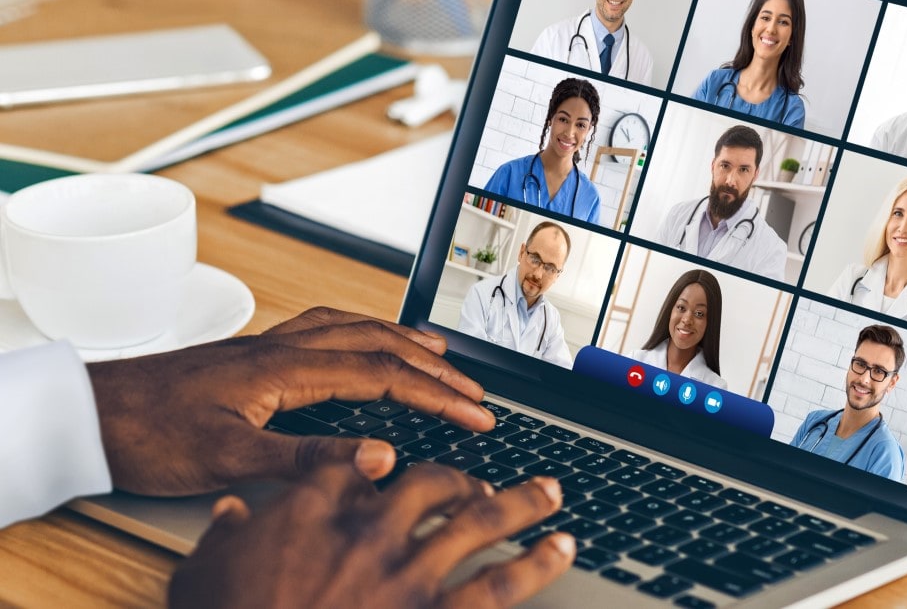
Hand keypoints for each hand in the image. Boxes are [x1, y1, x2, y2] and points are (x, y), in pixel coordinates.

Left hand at [87, 306, 493, 494]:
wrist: (91, 413)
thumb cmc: (148, 433)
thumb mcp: (230, 458)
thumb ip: (308, 458)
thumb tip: (380, 456)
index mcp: (286, 367)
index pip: (384, 374)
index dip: (438, 395)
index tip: (476, 415)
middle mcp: (283, 347)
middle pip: (379, 343)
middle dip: (436, 367)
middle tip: (476, 390)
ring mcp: (268, 346)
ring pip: (354, 328)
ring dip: (403, 340)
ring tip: (438, 351)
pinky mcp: (253, 355)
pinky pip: (324, 328)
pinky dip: (361, 331)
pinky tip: (360, 341)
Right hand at [169, 464, 574, 608]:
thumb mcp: (203, 576)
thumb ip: (223, 537)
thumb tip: (228, 514)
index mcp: (313, 510)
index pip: (354, 466)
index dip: (375, 464)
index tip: (389, 465)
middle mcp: (370, 529)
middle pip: (428, 482)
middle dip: (459, 479)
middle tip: (479, 484)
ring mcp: (407, 571)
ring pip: (478, 519)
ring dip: (521, 503)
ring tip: (550, 492)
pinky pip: (499, 583)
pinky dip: (537, 563)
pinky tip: (562, 547)